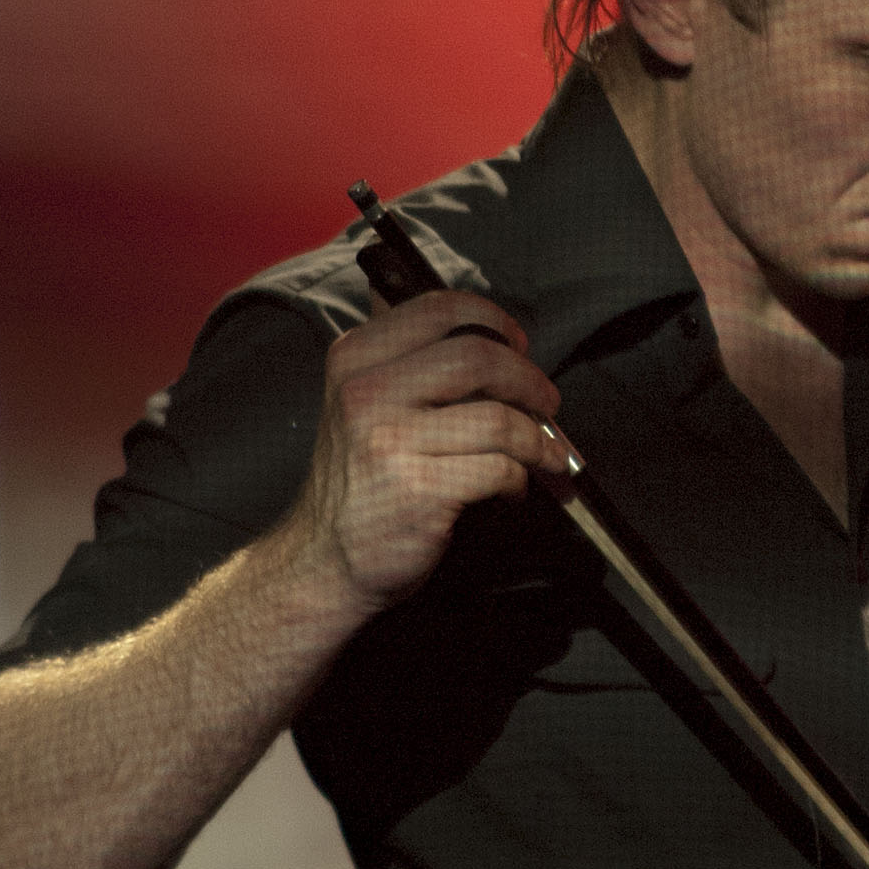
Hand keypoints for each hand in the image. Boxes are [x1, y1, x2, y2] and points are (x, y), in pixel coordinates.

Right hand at [283, 290, 569, 613]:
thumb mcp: (362, 403)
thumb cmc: (361, 480)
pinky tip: (511, 488)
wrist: (323, 560)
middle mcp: (365, 392)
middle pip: (479, 357)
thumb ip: (408, 358)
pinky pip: (498, 469)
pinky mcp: (417, 491)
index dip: (495, 322)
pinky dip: (519, 478)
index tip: (519, 346)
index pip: (440, 308)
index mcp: (354, 357)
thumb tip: (482, 323)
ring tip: (542, 454)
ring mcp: (388, 442)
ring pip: (498, 418)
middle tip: (546, 403)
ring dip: (536, 438)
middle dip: (529, 380)